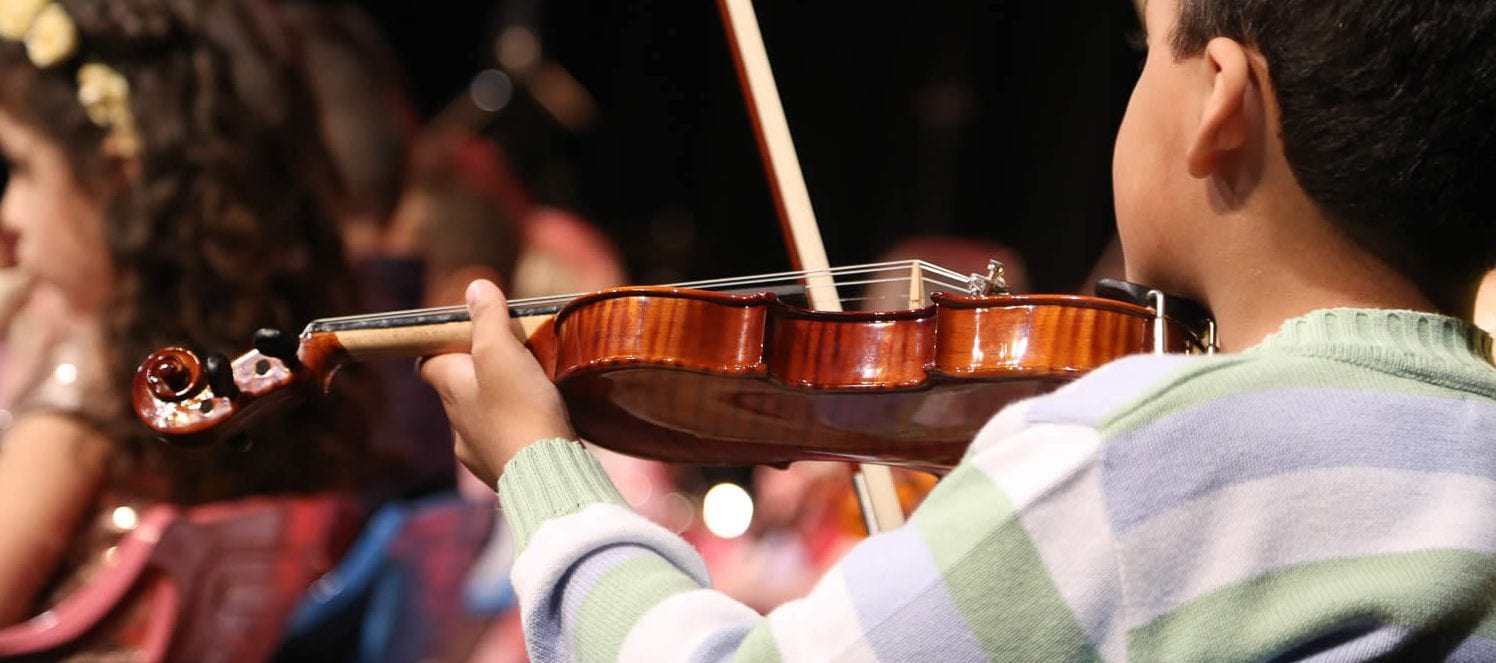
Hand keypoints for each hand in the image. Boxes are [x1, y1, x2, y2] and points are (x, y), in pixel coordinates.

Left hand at [419, 279, 574, 485]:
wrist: (546, 476)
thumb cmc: (520, 409)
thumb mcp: (502, 352)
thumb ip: (488, 318)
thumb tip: (474, 287)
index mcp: (451, 389)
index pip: (428, 363)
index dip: (441, 346)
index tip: (465, 334)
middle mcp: (457, 422)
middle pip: (458, 389)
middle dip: (479, 373)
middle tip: (512, 357)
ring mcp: (479, 451)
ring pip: (483, 418)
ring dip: (500, 403)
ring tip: (533, 391)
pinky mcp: (505, 472)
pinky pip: (506, 444)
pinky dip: (518, 431)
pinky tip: (540, 426)